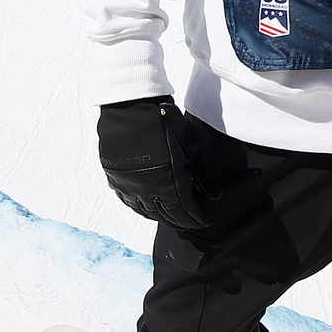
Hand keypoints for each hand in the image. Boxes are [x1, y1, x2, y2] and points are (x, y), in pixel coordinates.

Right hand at [97, 96, 215, 229]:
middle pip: (166, 216)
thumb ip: (205, 173)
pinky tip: (145, 206)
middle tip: (191, 223)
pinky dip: (140, 207)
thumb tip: (215, 195)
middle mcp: (147, 191)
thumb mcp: (192, 146)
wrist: (131, 107)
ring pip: (146, 211)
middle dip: (181, 222)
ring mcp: (129, 186)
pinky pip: (128, 201)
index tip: (205, 221)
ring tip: (171, 218)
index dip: (196, 218)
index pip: (185, 212)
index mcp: (169, 185)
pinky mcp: (116, 178)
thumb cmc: (165, 122)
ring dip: (160, 217)